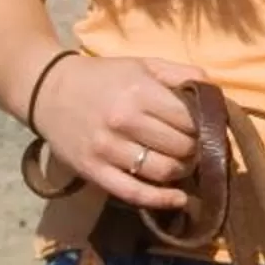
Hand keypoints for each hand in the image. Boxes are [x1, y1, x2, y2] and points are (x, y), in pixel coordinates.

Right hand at [31, 55, 206, 213]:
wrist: (47, 90)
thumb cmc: (104, 77)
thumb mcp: (144, 64)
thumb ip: (182, 74)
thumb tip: (217, 94)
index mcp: (140, 92)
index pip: (190, 120)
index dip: (206, 126)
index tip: (210, 129)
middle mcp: (124, 121)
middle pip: (181, 147)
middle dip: (197, 150)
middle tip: (199, 148)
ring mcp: (107, 149)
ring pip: (163, 171)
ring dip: (183, 171)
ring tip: (186, 164)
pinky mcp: (93, 171)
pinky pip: (133, 192)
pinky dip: (161, 199)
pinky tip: (179, 199)